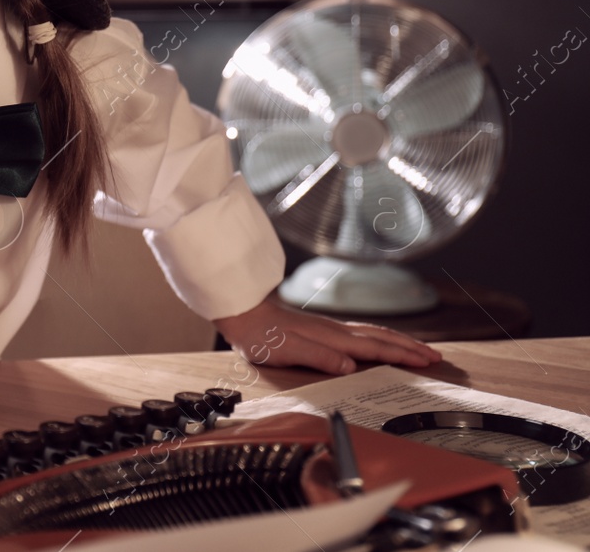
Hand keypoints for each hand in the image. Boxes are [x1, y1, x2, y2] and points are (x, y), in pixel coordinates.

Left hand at [212, 296, 442, 376]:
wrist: (242, 313)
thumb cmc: (262, 335)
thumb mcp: (289, 351)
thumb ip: (320, 357)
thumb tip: (350, 366)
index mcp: (333, 339)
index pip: (376, 349)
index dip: (403, 355)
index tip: (428, 361)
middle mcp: (336, 331)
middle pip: (382, 338)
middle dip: (410, 347)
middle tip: (436, 356)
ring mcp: (329, 328)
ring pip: (373, 334)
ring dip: (398, 341)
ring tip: (417, 349)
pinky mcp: (321, 329)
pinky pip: (360, 333)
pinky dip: (378, 338)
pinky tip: (377, 341)